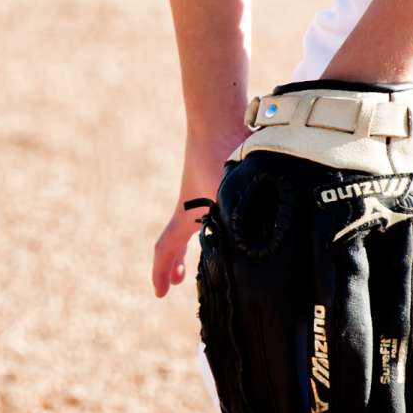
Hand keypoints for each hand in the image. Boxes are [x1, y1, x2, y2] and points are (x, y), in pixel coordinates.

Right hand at [151, 132, 241, 298]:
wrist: (221, 118)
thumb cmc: (221, 156)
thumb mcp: (226, 197)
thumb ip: (236, 226)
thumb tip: (252, 260)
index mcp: (188, 213)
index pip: (166, 249)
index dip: (160, 273)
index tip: (160, 294)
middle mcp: (192, 204)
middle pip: (178, 239)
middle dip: (178, 261)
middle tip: (180, 278)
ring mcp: (205, 191)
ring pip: (197, 225)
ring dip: (200, 242)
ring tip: (212, 253)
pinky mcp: (222, 179)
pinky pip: (214, 210)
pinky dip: (217, 223)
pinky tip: (240, 221)